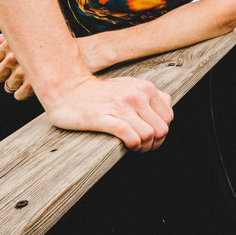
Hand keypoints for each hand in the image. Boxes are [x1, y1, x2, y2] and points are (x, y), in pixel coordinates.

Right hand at [0, 32, 172, 150]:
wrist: (67, 89)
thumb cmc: (99, 92)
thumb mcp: (130, 86)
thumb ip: (150, 96)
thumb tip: (166, 114)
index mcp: (145, 88)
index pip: (168, 118)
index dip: (162, 132)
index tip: (150, 138)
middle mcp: (136, 95)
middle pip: (161, 129)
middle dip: (155, 144)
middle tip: (142, 148)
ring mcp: (120, 106)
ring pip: (149, 135)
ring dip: (144, 147)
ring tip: (134, 148)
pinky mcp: (103, 117)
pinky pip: (129, 135)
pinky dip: (133, 145)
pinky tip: (127, 146)